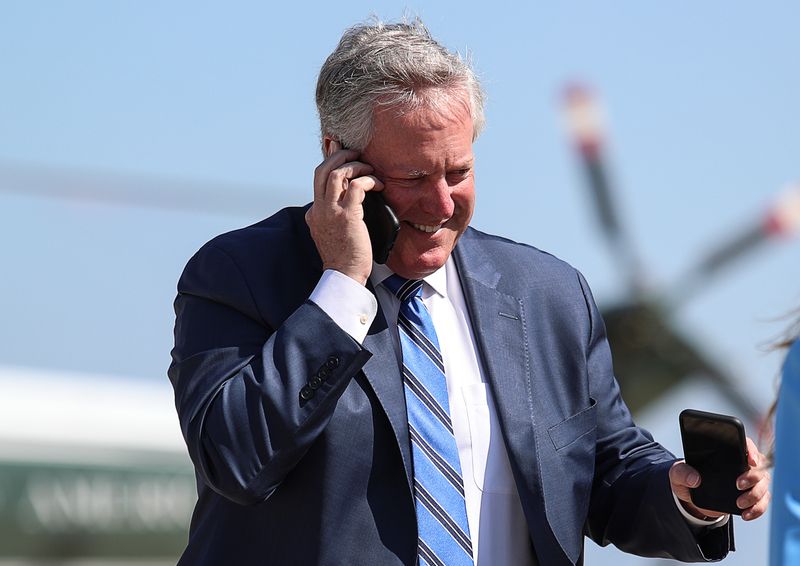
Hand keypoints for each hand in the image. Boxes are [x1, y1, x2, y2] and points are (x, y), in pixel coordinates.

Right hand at [305, 140, 383, 284]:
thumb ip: (333, 218)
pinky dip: (368, 180)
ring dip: (355, 165)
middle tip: (356, 153)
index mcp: (314, 213)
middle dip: (340, 155)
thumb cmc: (345, 258)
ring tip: (370, 168)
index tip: (343, 154)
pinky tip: (378, 185)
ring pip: (336, 173)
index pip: (318, 179)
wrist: (344, 275)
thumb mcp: (331, 234)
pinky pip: (356, 186)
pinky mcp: (347, 216)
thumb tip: (351, 204)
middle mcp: (319, 209)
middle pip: (322, 169)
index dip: (331, 162)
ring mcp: (331, 212)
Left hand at [669, 437, 770, 521]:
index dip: (751, 450)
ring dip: (755, 495)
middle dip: (753, 476)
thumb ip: (681, 472)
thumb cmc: (686, 477)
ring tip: (739, 503)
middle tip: (738, 485)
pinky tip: (746, 514)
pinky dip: (757, 509)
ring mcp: (749, 480)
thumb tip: (694, 478)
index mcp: (726, 451)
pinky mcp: (751, 495)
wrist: (691, 495)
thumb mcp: (678, 473)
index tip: (750, 460)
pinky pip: (763, 501)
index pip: (745, 444)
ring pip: (764, 484)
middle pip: (759, 465)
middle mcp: (742, 463)